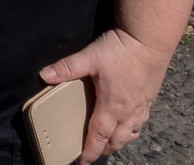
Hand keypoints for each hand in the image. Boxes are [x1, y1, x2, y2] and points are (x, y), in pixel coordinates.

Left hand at [40, 27, 173, 163]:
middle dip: (105, 149)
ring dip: (120, 141)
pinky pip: (142, 121)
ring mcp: (142, 105)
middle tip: (94, 153)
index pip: (98, 136)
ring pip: (131, 132)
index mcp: (112, 106)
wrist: (149, 40)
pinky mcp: (150, 96)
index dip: (90, 150)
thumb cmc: (120, 50)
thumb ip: (66, 68)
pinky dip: (133, 128)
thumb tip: (44, 75)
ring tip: (111, 143)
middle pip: (117, 139)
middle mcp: (129, 111)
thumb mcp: (88, 58)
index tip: (83, 161)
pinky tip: (130, 123)